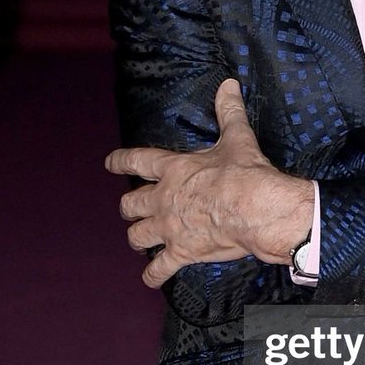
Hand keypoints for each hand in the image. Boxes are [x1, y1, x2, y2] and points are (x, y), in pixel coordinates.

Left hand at [105, 79, 313, 287]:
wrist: (255, 208)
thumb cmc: (245, 172)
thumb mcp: (236, 137)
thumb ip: (229, 111)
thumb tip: (228, 85)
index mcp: (173, 169)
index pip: (138, 161)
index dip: (121, 162)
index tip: (110, 163)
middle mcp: (163, 199)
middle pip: (130, 204)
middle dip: (128, 206)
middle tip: (130, 208)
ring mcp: (169, 227)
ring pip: (137, 236)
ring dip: (136, 237)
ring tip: (139, 238)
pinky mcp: (181, 252)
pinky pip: (160, 268)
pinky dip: (153, 275)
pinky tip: (150, 279)